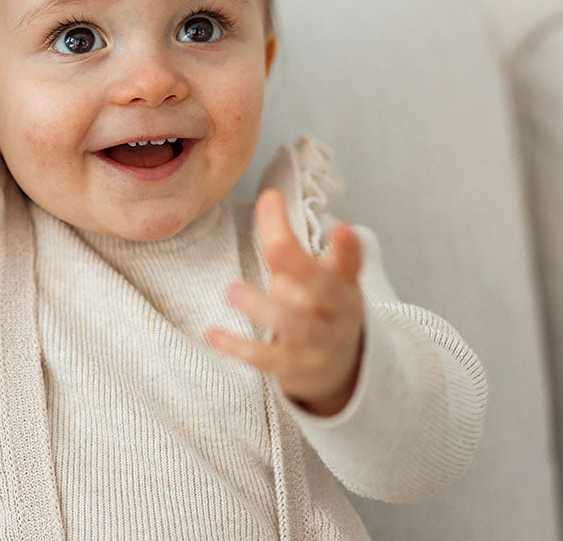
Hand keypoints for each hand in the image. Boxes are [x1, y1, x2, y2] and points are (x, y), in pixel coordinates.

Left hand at [205, 187, 363, 415]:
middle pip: (325, 290)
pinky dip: (239, 347)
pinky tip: (212, 334)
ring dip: (263, 308)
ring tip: (232, 291)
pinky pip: (267, 359)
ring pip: (295, 326)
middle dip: (301, 268)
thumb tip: (269, 195)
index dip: (347, 246)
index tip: (341, 226)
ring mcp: (319, 342)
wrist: (337, 367)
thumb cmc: (315, 304)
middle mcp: (337, 312)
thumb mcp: (306, 271)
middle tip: (274, 250)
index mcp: (342, 282)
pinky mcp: (295, 368)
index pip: (350, 261)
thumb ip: (285, 236)